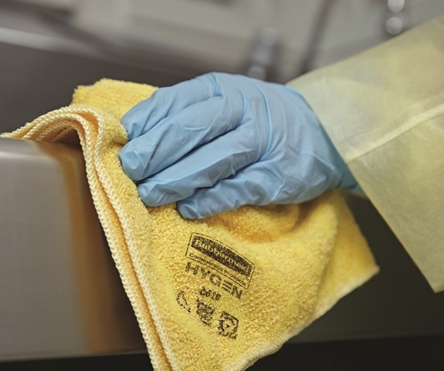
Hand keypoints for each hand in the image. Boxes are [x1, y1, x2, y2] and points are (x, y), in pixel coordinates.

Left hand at [119, 72, 357, 218]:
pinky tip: (189, 208)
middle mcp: (241, 110)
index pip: (174, 104)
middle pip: (190, 129)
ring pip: (212, 159)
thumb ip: (184, 116)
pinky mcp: (276, 175)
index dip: (145, 126)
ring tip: (150, 194)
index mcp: (220, 89)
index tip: (121, 146)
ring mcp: (261, 142)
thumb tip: (133, 141)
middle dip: (155, 152)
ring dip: (176, 179)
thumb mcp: (224, 103)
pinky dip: (211, 199)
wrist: (322, 131)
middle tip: (130, 172)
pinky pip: (239, 187)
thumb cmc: (259, 120)